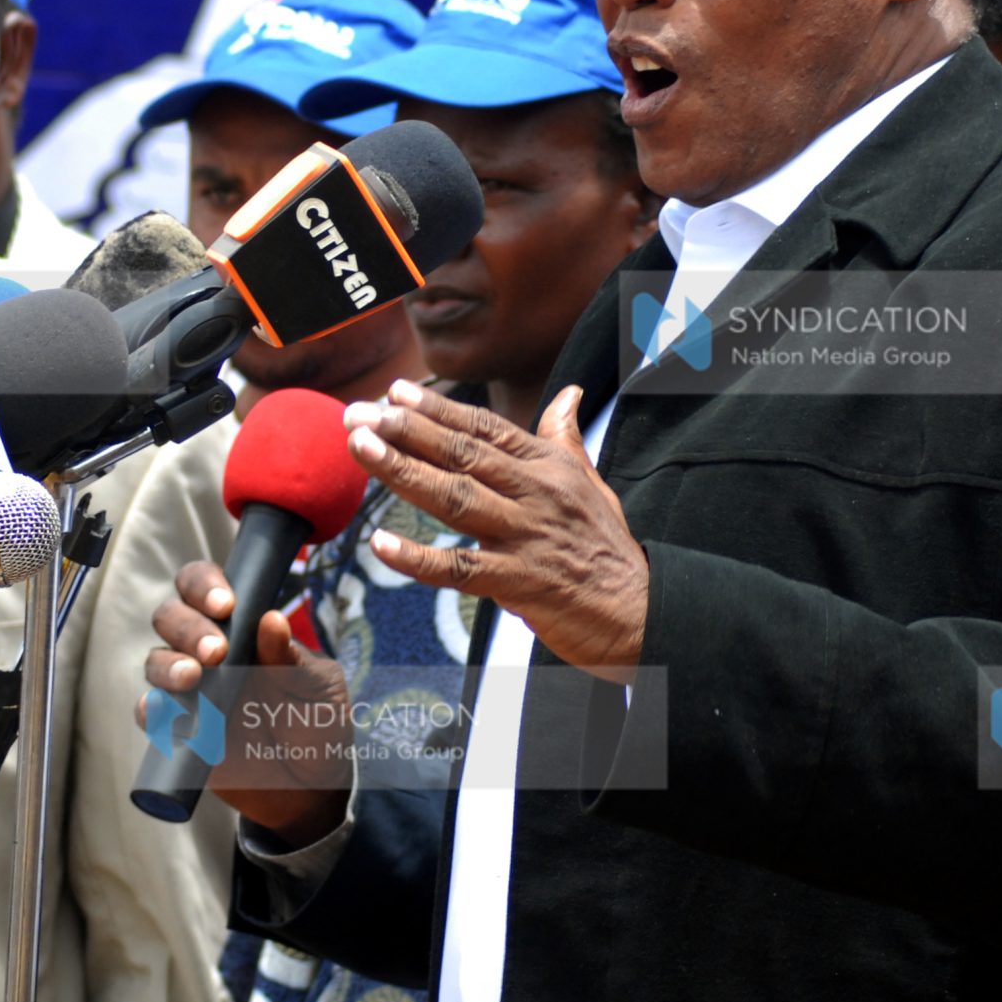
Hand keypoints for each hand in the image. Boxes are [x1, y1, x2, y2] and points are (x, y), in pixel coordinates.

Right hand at [140, 559, 352, 847]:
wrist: (310, 789)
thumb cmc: (317, 724)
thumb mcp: (318, 689)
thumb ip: (293, 657)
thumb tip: (271, 619)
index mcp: (241, 628)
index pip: (206, 588)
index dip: (204, 585)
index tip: (226, 604)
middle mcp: (207, 652)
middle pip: (171, 617)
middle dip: (187, 626)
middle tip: (216, 651)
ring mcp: (190, 691)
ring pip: (156, 660)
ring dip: (167, 664)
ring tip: (193, 679)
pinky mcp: (177, 730)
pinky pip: (150, 714)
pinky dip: (151, 710)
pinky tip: (165, 712)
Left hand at [346, 379, 648, 683]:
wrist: (641, 610)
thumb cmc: (608, 546)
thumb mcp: (590, 482)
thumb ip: (565, 437)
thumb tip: (569, 392)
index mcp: (548, 467)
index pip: (485, 428)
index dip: (438, 408)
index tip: (396, 391)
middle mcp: (536, 493)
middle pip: (462, 454)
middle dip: (406, 430)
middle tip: (360, 413)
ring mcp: (527, 536)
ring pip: (456, 498)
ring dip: (403, 472)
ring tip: (362, 449)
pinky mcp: (521, 583)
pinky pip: (461, 569)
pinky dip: (419, 558)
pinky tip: (382, 543)